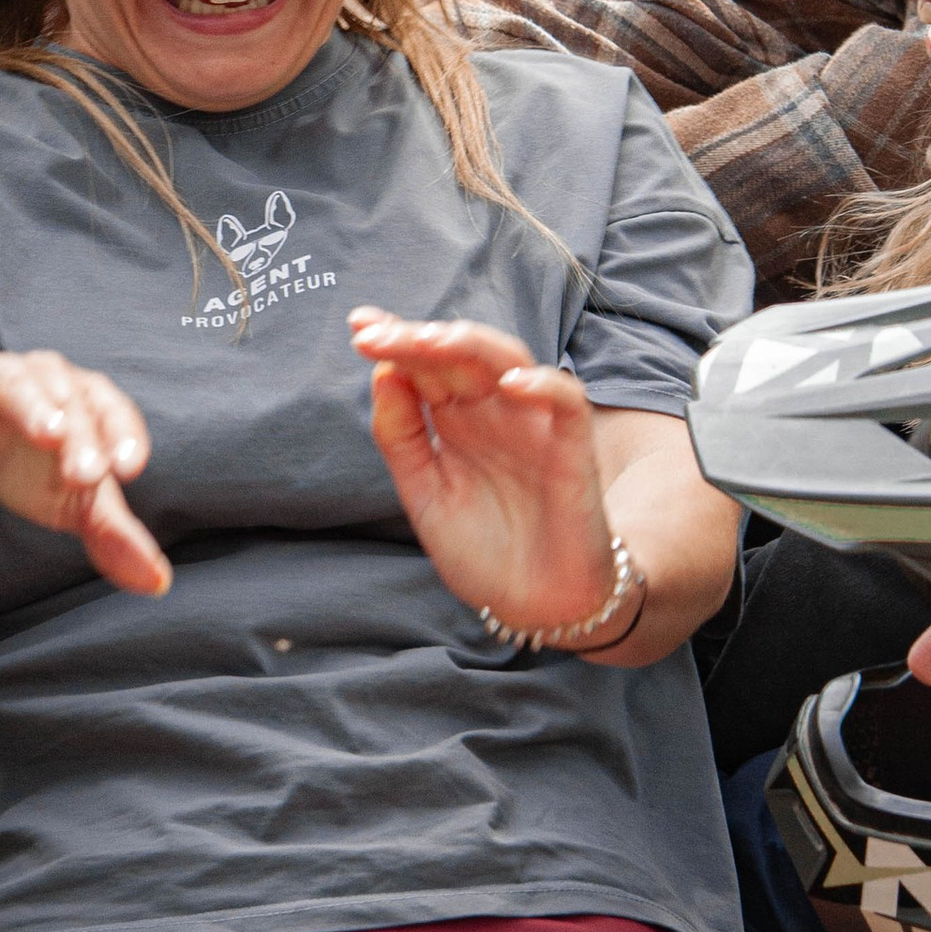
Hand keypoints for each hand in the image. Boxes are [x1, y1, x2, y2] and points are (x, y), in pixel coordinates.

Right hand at [0, 342, 168, 597]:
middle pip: (71, 404)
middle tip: (86, 477)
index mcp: (86, 406)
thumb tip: (157, 582)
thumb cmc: (21, 458)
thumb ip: (110, 535)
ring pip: (20, 385)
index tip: (131, 469)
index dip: (124, 436)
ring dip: (36, 406)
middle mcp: (48, 383)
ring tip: (49, 433)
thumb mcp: (68, 500)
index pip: (113, 413)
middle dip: (81, 438)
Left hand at [350, 308, 619, 636]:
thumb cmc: (482, 548)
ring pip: (510, 359)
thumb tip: (381, 372)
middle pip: (458, 354)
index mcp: (454, 418)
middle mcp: (492, 410)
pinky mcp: (573, 447)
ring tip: (427, 342)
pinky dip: (543, 384)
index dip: (395, 339)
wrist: (535, 606)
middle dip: (416, 338)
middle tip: (374, 334)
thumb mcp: (424, 495)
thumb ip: (400, 438)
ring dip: (470, 345)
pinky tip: (508, 384)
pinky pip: (567, 400)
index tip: (357, 326)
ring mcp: (533, 423)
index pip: (424, 364)